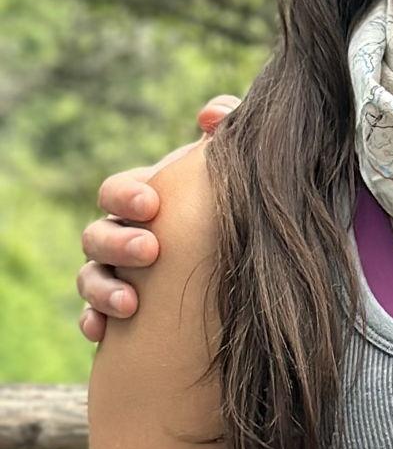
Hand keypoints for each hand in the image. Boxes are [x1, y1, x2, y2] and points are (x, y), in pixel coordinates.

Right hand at [76, 97, 239, 341]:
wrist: (247, 265)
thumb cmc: (232, 207)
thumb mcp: (232, 171)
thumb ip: (227, 133)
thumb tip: (212, 115)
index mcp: (143, 200)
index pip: (116, 191)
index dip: (126, 195)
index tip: (151, 203)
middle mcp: (121, 235)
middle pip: (96, 235)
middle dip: (118, 243)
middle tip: (150, 251)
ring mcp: (117, 274)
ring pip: (90, 278)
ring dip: (103, 289)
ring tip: (130, 304)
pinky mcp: (122, 313)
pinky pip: (94, 320)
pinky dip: (94, 323)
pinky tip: (103, 333)